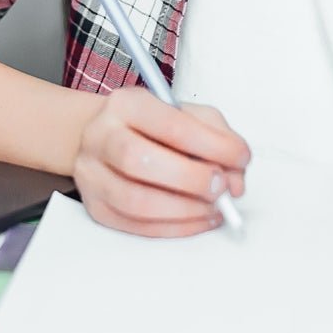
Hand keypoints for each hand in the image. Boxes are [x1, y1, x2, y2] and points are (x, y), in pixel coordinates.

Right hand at [73, 86, 249, 237]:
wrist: (102, 138)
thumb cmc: (150, 127)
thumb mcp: (183, 113)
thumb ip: (216, 136)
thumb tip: (235, 179)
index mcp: (126, 104)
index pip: (170, 124)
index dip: (212, 145)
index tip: (241, 157)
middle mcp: (101, 136)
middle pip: (139, 161)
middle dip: (191, 179)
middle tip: (222, 187)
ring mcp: (92, 174)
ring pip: (136, 201)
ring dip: (186, 211)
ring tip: (213, 208)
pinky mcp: (96, 207)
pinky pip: (136, 227)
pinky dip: (175, 228)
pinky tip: (197, 219)